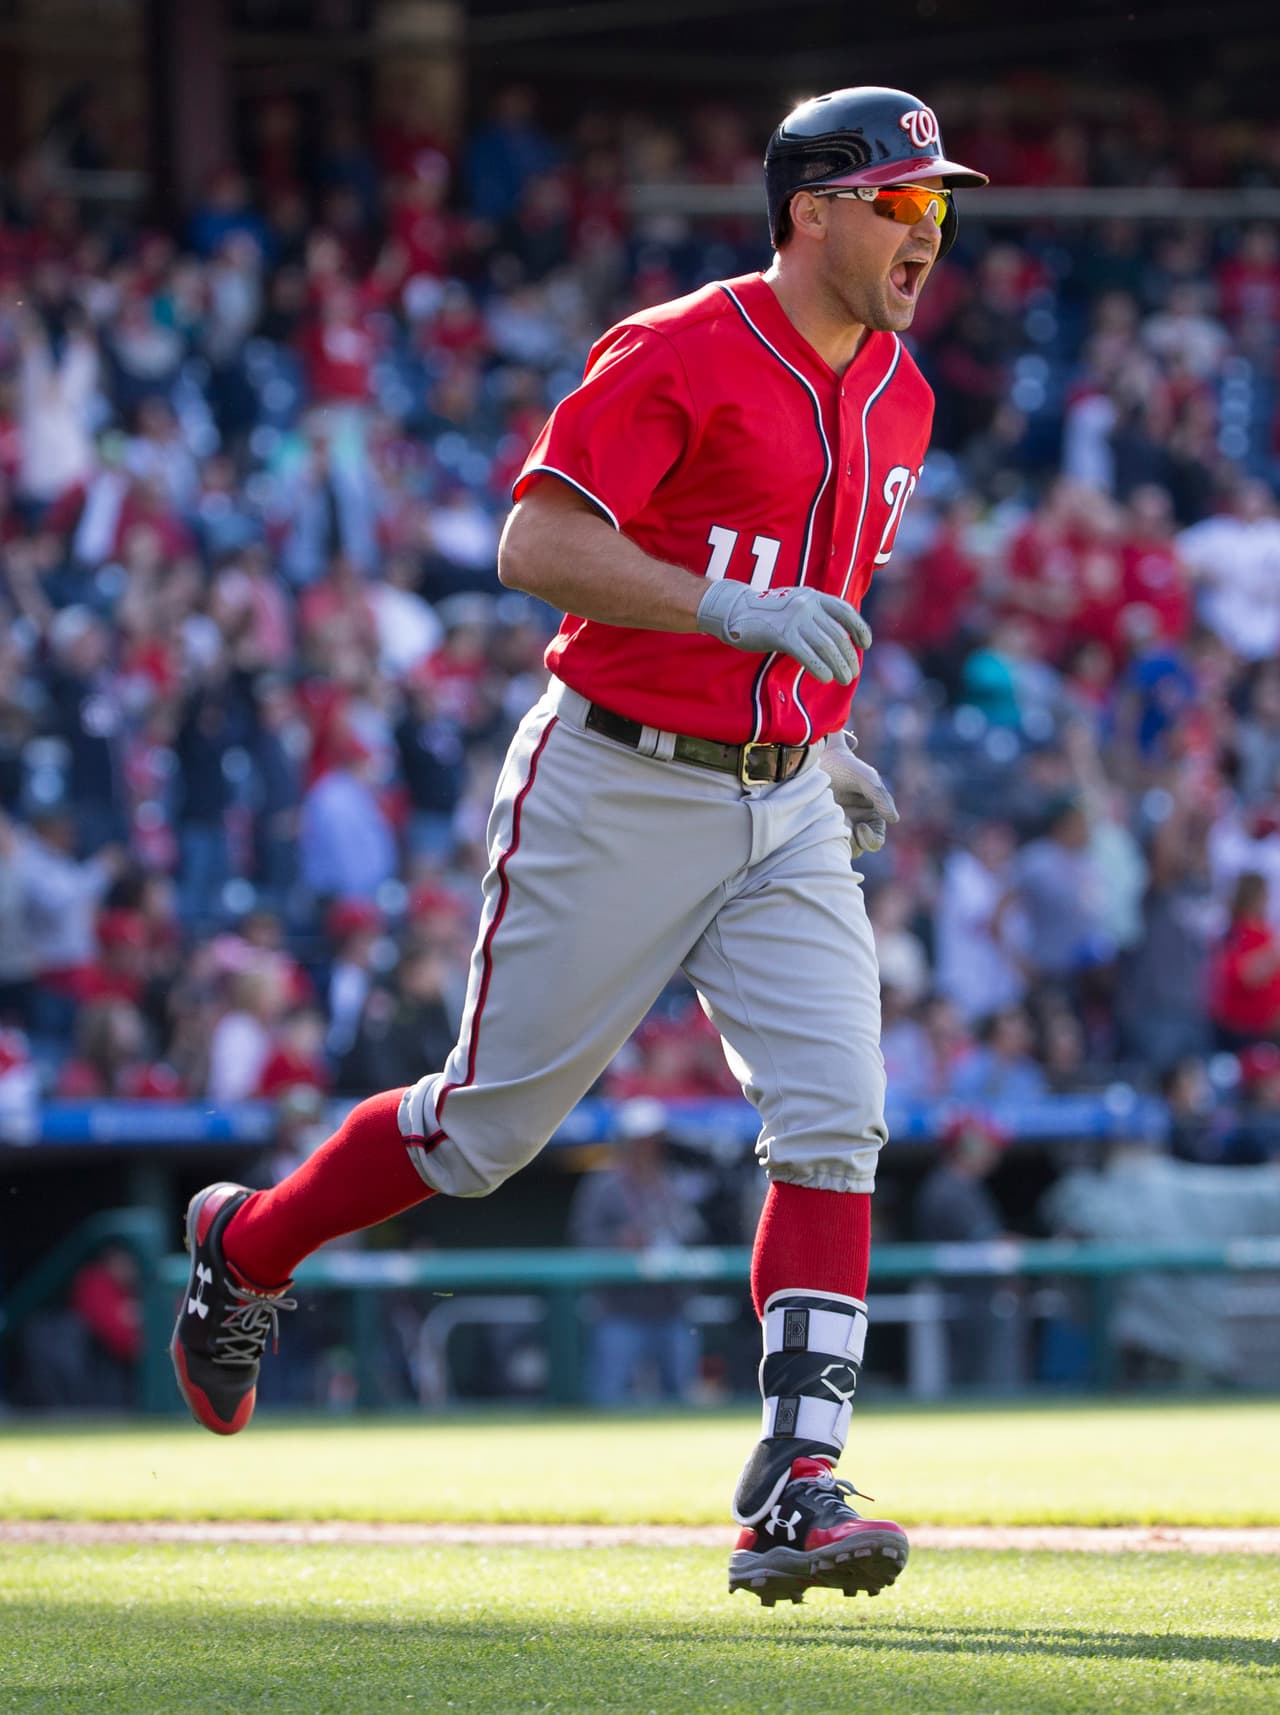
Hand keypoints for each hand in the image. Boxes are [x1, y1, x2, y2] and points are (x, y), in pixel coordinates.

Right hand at [696, 581, 870, 684]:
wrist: (734, 610)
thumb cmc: (766, 613)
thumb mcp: (794, 605)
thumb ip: (814, 615)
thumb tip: (836, 639)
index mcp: (813, 596)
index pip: (845, 611)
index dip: (859, 628)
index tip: (865, 644)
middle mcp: (808, 604)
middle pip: (837, 634)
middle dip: (848, 656)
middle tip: (852, 673)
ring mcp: (795, 619)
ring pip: (827, 646)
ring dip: (839, 665)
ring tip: (844, 679)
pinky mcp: (783, 634)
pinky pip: (808, 654)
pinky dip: (820, 668)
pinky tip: (825, 678)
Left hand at [819, 730, 898, 854]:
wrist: (817, 759)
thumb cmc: (843, 766)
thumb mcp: (864, 777)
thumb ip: (880, 796)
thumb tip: (895, 819)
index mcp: (871, 815)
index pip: (876, 840)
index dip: (871, 840)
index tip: (860, 828)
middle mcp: (857, 823)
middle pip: (861, 848)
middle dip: (855, 844)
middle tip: (848, 830)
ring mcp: (839, 825)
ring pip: (845, 848)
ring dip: (841, 842)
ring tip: (832, 824)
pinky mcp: (821, 826)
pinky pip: (827, 842)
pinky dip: (826, 838)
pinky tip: (821, 824)